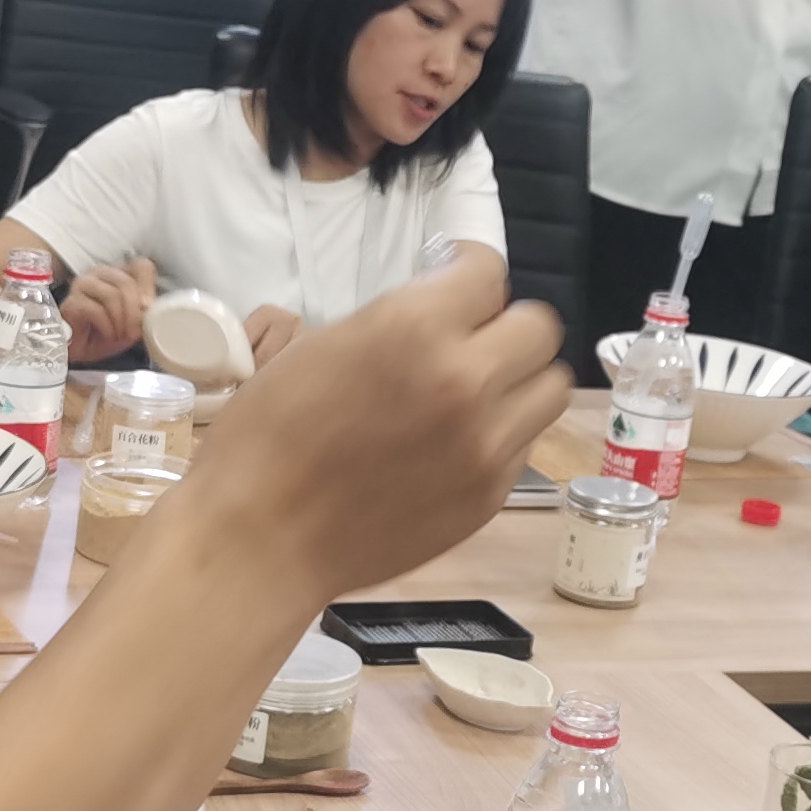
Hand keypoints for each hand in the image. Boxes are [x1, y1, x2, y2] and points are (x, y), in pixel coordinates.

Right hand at [62, 257, 156, 363]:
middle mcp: (100, 273)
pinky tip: (108, 335)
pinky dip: (107, 327)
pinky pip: (96, 310)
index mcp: (119, 274)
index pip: (141, 266)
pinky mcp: (71, 302)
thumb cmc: (106, 333)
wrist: (80, 350)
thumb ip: (143, 311)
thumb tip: (149, 306)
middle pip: (126, 283)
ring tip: (120, 335)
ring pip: (111, 295)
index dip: (148, 289)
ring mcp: (83, 284)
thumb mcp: (132, 323)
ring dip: (121, 321)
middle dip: (134, 313)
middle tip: (134, 333)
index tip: (148, 311)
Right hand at [177, 254, 566, 600]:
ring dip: (520, 381)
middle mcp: (465, 380)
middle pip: (538, 328)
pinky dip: (503, 435)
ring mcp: (486, 444)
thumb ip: (397, 321)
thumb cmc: (265, 438)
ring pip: (550, 387)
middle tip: (473, 339)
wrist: (261, 539)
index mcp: (414, 327)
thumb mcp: (320, 345)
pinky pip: (525, 444)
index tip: (460, 279)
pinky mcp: (490, 495)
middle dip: (506, 325)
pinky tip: (457, 444)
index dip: (470, 271)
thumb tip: (440, 310)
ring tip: (480, 392)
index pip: (489, 272)